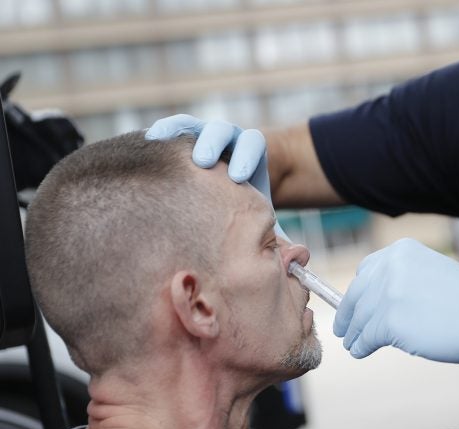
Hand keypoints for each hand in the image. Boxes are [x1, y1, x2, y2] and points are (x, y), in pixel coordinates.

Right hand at [145, 115, 288, 238]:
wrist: (231, 199)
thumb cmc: (247, 217)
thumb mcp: (264, 221)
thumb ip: (278, 237)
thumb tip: (297, 256)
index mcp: (253, 155)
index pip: (254, 144)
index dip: (247, 157)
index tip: (239, 176)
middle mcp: (229, 143)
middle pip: (223, 131)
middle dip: (214, 144)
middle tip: (202, 162)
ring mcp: (205, 138)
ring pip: (194, 128)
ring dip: (182, 136)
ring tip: (164, 148)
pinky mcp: (183, 142)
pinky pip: (173, 131)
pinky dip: (163, 132)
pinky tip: (147, 140)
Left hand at [333, 238, 458, 363]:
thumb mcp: (429, 272)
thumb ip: (401, 280)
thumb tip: (375, 301)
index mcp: (400, 252)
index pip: (366, 272)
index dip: (359, 292)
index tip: (353, 305)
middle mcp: (390, 268)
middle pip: (357, 295)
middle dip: (349, 315)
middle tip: (343, 329)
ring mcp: (388, 295)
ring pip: (360, 319)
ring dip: (354, 334)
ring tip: (353, 344)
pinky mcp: (389, 322)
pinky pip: (366, 337)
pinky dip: (361, 346)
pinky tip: (361, 351)